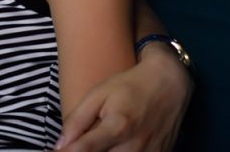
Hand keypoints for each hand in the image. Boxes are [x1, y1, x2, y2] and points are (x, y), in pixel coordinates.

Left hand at [53, 44, 193, 151]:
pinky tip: (115, 146)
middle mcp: (134, 147)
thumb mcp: (99, 94)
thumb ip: (77, 119)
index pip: (84, 150)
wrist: (170, 84)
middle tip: (76, 145)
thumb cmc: (130, 86)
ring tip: (99, 142)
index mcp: (117, 127)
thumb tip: (60, 145)